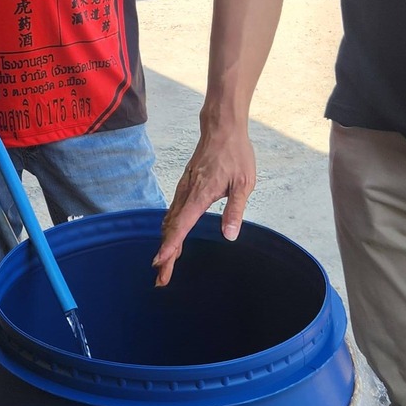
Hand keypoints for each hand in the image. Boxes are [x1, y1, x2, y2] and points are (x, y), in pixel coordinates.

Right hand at [153, 120, 256, 285]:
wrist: (222, 127)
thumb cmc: (235, 153)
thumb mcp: (244, 183)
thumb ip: (235, 210)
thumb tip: (230, 236)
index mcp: (200, 194)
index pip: (181, 225)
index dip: (171, 246)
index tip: (161, 263)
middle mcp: (187, 193)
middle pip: (170, 229)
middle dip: (165, 255)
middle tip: (161, 279)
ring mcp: (184, 188)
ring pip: (169, 220)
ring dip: (166, 244)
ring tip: (164, 265)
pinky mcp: (185, 185)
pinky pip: (173, 211)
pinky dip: (169, 229)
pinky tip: (171, 237)